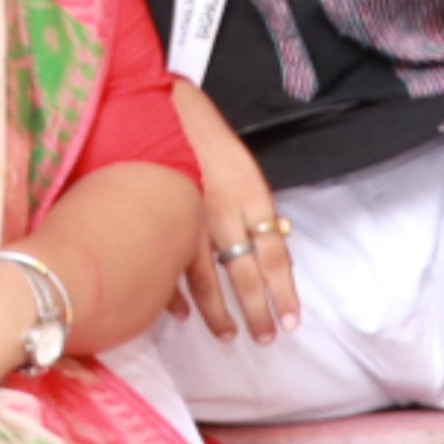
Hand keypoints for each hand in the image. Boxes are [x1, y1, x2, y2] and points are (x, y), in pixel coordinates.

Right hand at [169, 82, 298, 346]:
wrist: (152, 104)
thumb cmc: (195, 129)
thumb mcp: (235, 161)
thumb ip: (247, 203)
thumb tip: (264, 237)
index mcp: (250, 194)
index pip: (274, 253)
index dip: (283, 290)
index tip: (291, 319)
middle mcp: (224, 212)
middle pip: (246, 273)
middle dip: (257, 310)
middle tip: (265, 339)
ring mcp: (188, 220)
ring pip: (208, 278)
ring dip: (219, 313)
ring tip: (230, 336)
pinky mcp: (158, 220)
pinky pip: (171, 266)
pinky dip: (177, 293)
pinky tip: (182, 313)